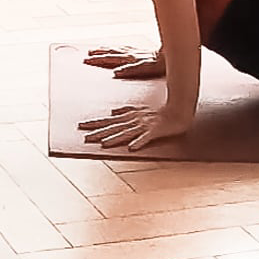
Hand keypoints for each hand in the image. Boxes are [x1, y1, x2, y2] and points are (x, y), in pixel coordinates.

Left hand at [77, 102, 193, 150]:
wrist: (178, 110)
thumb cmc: (158, 113)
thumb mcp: (139, 110)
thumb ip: (125, 110)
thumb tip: (112, 112)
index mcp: (129, 117)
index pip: (108, 121)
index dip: (94, 123)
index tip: (80, 126)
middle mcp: (133, 121)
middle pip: (113, 128)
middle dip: (99, 133)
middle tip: (85, 139)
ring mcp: (143, 126)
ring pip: (127, 133)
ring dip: (115, 138)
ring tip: (104, 144)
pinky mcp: (154, 131)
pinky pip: (145, 138)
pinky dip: (138, 142)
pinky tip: (131, 148)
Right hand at [83, 46, 164, 78]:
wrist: (171, 56)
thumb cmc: (159, 64)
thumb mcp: (144, 69)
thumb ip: (130, 70)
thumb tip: (116, 72)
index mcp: (129, 58)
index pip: (110, 58)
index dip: (98, 59)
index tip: (86, 60)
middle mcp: (131, 53)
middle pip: (111, 52)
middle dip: (98, 53)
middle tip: (87, 54)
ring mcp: (135, 51)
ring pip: (117, 49)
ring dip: (105, 49)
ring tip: (97, 48)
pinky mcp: (141, 52)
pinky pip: (124, 48)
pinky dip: (117, 48)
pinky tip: (117, 49)